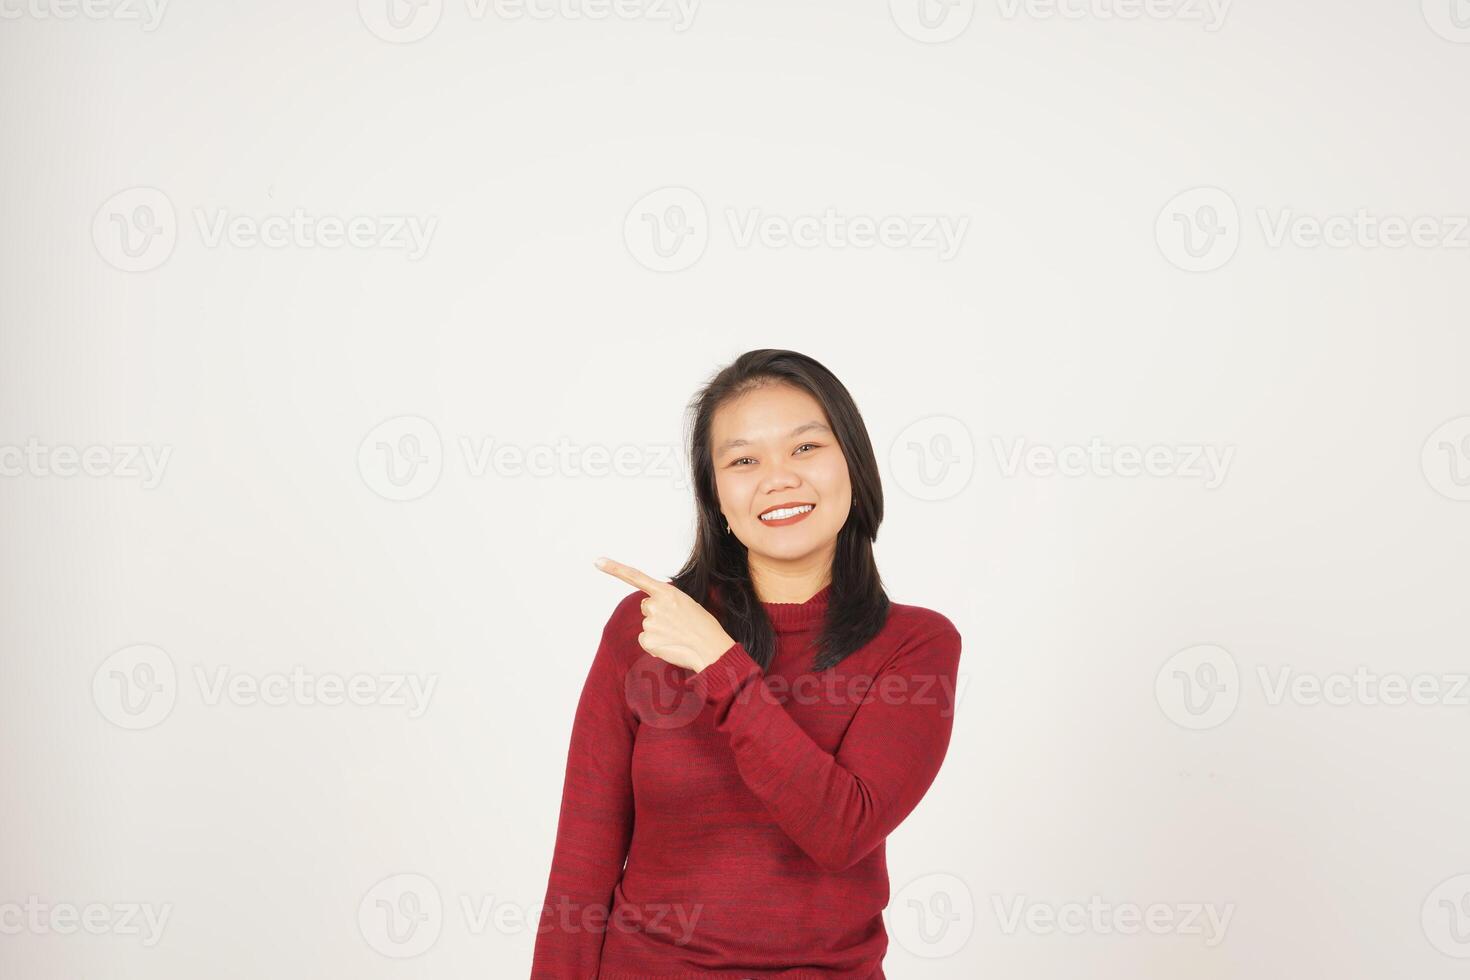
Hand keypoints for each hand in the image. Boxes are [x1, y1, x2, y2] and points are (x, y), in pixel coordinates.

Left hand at [594, 557, 735, 672]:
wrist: (712, 649)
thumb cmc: (703, 626)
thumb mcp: (686, 603)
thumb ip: (666, 601)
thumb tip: (650, 609)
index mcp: (666, 592)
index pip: (636, 577)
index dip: (614, 569)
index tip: (598, 562)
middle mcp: (655, 605)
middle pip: (646, 607)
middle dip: (657, 614)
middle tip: (677, 623)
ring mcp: (650, 623)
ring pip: (647, 625)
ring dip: (659, 631)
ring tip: (678, 635)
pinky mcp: (647, 641)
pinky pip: (645, 641)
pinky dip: (656, 645)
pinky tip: (671, 645)